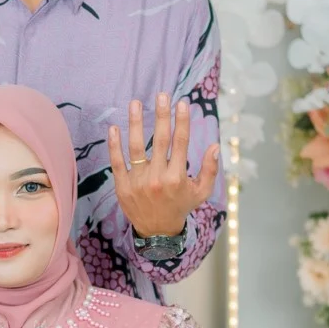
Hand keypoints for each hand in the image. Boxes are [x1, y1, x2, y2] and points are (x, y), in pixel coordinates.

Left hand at [107, 93, 219, 239]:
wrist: (157, 232)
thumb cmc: (180, 206)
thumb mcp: (201, 192)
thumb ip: (209, 170)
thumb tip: (214, 146)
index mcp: (177, 178)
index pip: (180, 143)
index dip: (181, 121)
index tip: (181, 103)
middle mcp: (158, 178)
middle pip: (160, 140)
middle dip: (161, 116)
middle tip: (161, 95)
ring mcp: (138, 182)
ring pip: (136, 148)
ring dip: (135, 123)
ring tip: (135, 103)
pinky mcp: (122, 186)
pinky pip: (117, 162)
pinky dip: (114, 145)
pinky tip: (114, 127)